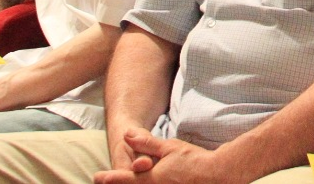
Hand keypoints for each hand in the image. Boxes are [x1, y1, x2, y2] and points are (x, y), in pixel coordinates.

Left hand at [94, 129, 224, 183]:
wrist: (216, 174)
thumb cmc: (193, 160)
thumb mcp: (169, 148)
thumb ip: (146, 144)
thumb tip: (127, 135)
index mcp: (151, 179)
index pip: (124, 179)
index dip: (109, 178)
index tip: (97, 177)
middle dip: (119, 183)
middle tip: (104, 180)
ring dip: (132, 183)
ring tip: (124, 179)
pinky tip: (149, 181)